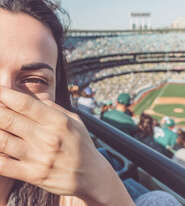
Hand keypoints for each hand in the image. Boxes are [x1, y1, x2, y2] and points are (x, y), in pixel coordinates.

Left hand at [0, 86, 133, 205]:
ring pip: (2, 140)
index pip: (25, 104)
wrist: (91, 175)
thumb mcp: (74, 121)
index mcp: (58, 121)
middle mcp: (47, 138)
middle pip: (9, 119)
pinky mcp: (33, 175)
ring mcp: (39, 158)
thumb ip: (54, 108)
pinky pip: (4, 165)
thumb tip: (33, 99)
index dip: (5, 94)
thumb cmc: (82, 144)